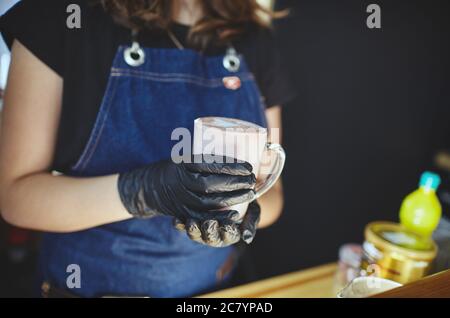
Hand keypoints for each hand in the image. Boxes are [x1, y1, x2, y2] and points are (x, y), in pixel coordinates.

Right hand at [117, 155, 255, 224]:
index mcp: (184, 164)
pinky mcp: (184, 212)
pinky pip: (203, 216)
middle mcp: (181, 181)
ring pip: (209, 201)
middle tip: (252, 180)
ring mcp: (182, 198)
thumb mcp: (189, 156)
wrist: (154, 186)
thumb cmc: (180, 168)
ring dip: (233, 198)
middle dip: (235, 183)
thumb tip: (242, 146)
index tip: (248, 167)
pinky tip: (236, 214)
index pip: (209, 164)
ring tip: (251, 193)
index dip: (231, 167)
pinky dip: (220, 216)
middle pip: (211, 184)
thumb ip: (209, 156)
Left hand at [173, 200, 260, 246]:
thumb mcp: (253, 210)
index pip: (229, 236)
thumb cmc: (244, 202)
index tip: (228, 224)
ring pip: (195, 234)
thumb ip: (251, 222)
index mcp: (230, 234)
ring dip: (193, 230)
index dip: (228, 231)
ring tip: (192, 222)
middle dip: (209, 232)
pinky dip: (179, 224)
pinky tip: (177, 219)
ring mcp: (200, 229)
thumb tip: (246, 238)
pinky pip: (182, 226)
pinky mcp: (188, 221)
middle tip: (210, 222)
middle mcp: (214, 234)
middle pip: (210, 238)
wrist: (229, 190)